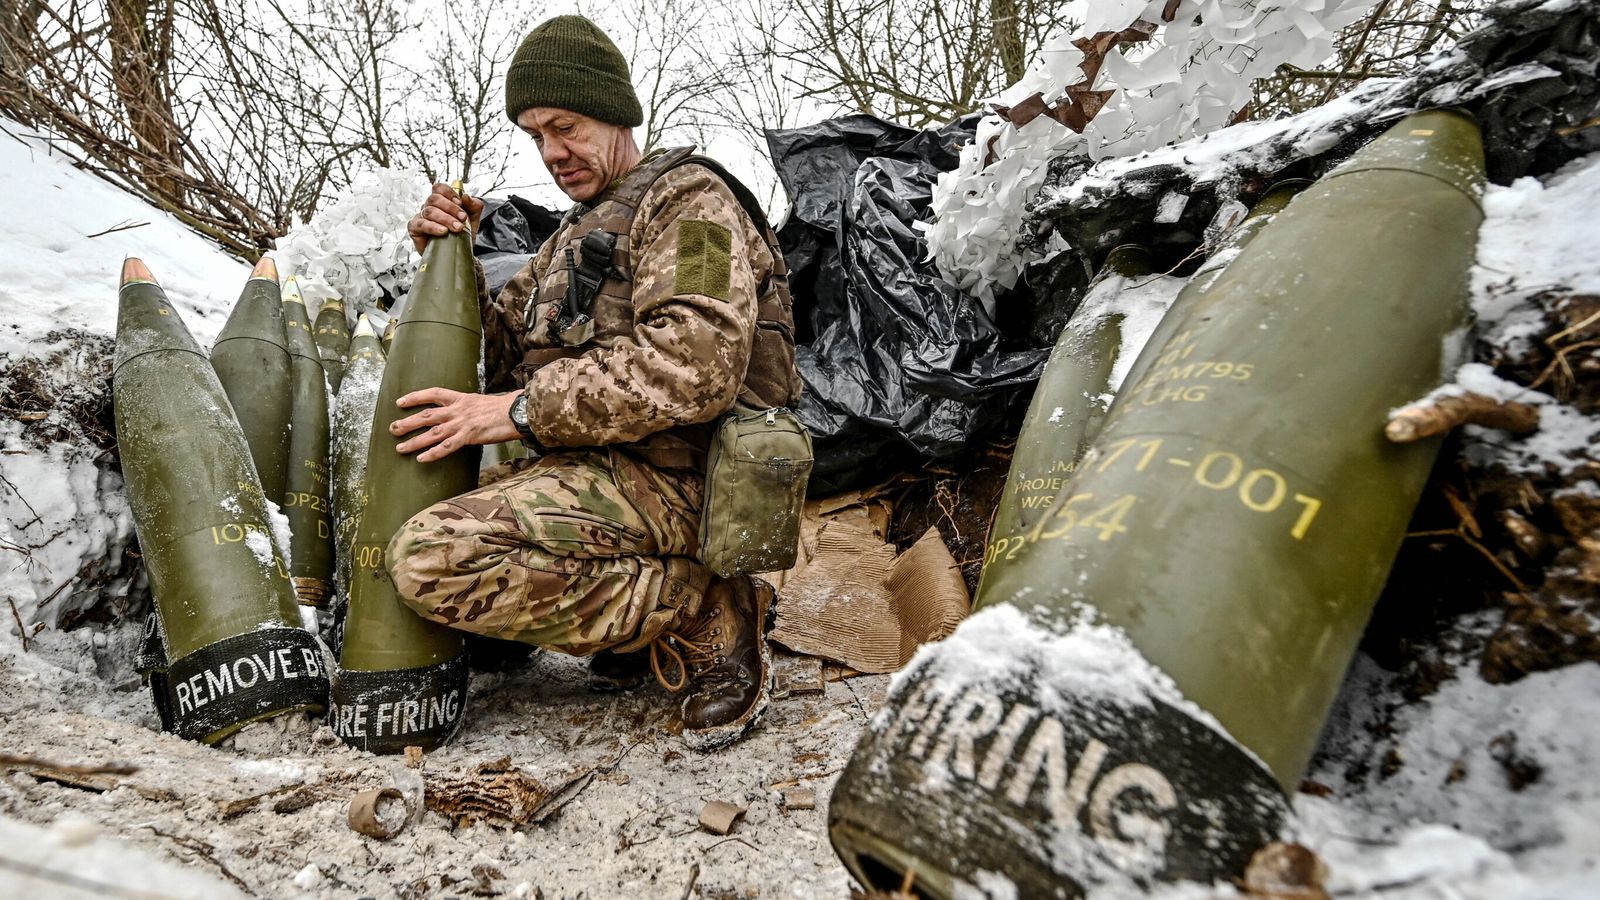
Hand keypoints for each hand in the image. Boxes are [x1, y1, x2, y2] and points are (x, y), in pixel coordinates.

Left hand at [391, 388, 519, 462]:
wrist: (517, 412)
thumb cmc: (505, 408)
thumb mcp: (483, 402)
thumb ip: (470, 407)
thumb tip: (465, 412)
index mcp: (461, 398)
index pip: (433, 393)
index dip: (415, 397)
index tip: (400, 401)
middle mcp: (458, 410)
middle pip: (427, 415)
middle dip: (408, 422)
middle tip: (392, 428)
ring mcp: (462, 423)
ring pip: (432, 432)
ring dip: (414, 440)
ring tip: (400, 447)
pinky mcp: (469, 436)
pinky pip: (447, 446)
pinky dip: (433, 453)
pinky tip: (422, 459)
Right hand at [407, 183, 485, 253]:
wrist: (458, 254)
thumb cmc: (462, 234)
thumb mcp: (473, 218)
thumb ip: (474, 205)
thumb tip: (466, 197)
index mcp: (442, 201)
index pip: (439, 188)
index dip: (449, 193)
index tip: (460, 202)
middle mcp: (429, 206)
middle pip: (434, 199)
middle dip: (451, 208)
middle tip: (462, 218)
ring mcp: (421, 217)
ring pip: (429, 211)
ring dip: (445, 219)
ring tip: (457, 228)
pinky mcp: (415, 229)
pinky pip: (421, 224)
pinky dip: (433, 227)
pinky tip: (443, 231)